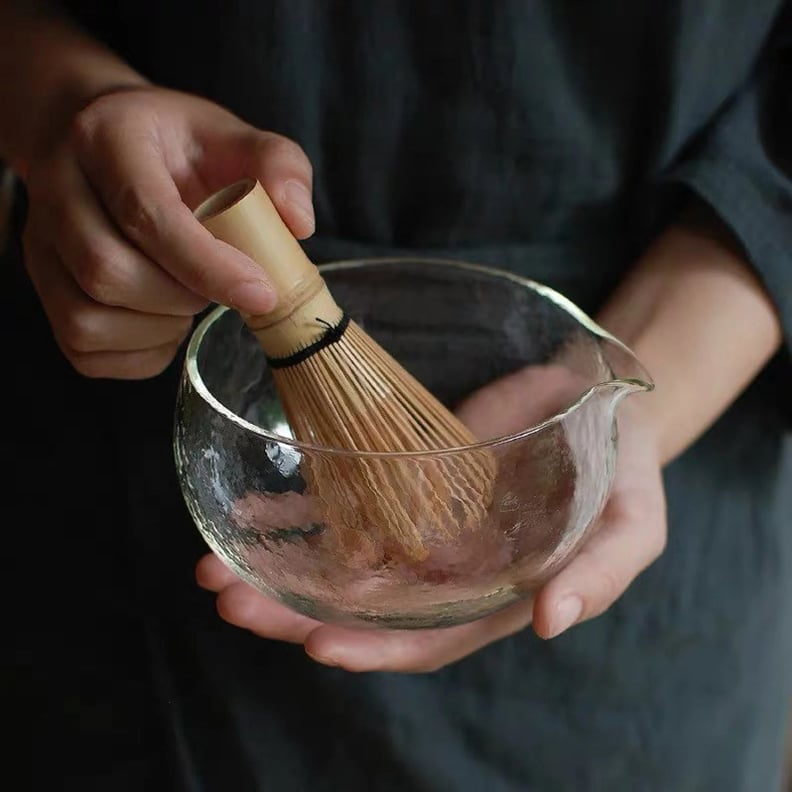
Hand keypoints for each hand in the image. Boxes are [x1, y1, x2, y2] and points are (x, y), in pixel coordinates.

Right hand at [22, 86, 313, 377]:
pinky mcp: (43, 288)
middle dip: (182, 298)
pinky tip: (165, 322)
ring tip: (190, 301)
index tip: (261, 293)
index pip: (147, 213)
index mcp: (108, 137)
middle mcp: (57, 189)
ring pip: (87, 318)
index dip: (209, 266)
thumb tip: (299, 224)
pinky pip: (83, 349)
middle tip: (220, 287)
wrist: (103, 148)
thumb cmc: (175, 148)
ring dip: (159, 328)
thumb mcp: (233, 137)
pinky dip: (139, 353)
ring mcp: (40, 244)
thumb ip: (279, 165)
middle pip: (107, 271)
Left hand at [196, 366, 666, 671]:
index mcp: (495, 597)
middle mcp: (447, 573)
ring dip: (278, 568)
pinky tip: (247, 515)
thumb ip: (599, 574)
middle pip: (363, 608)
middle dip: (294, 614)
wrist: (594, 406)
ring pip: (341, 562)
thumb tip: (550, 623)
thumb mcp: (632, 524)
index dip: (375, 650)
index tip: (316, 643)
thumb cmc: (621, 470)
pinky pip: (344, 503)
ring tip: (213, 568)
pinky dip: (294, 514)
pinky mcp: (402, 482)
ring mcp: (420, 528)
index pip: (428, 639)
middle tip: (230, 600)